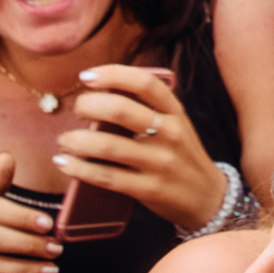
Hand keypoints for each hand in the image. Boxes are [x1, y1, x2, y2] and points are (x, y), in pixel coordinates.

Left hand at [55, 64, 227, 230]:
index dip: (112, 74)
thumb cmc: (181, 155)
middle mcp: (170, 134)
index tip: (86, 77)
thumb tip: (99, 94)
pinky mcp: (150, 190)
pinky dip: (80, 168)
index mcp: (175, 112)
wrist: (209, 198)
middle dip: (88, 106)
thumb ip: (146, 109)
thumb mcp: (174, 125)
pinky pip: (107, 177)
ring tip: (64, 141)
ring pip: (108, 146)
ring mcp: (161, 163)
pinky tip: (65, 163)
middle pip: (121, 110)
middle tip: (76, 109)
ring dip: (76, 141)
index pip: (144, 83)